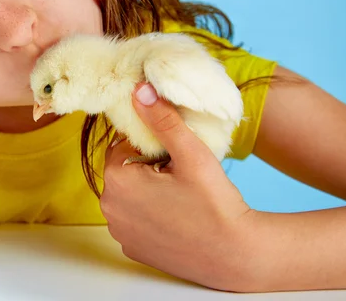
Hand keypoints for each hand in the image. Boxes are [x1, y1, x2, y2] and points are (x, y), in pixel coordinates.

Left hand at [101, 83, 257, 290]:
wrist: (236, 256)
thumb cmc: (215, 203)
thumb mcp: (190, 154)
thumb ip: (163, 120)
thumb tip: (139, 91)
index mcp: (117, 180)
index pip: (123, 147)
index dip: (150, 148)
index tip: (174, 157)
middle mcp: (109, 208)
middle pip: (124, 172)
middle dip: (147, 168)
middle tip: (180, 177)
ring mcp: (119, 232)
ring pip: (128, 196)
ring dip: (147, 191)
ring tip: (180, 197)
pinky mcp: (132, 249)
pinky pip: (134, 219)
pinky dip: (149, 215)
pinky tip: (176, 217)